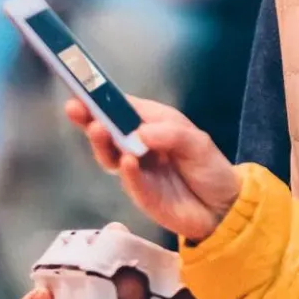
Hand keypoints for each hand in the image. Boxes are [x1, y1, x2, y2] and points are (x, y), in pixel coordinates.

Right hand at [69, 97, 239, 242]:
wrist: (223, 209)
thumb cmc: (209, 169)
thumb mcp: (198, 143)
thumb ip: (172, 134)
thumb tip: (141, 133)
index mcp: (151, 124)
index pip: (122, 108)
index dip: (102, 98)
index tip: (82, 89)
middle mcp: (138, 146)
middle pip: (108, 131)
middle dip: (90, 118)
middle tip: (76, 108)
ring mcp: (137, 171)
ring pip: (111, 155)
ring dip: (102, 142)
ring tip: (97, 128)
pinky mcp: (142, 195)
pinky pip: (130, 181)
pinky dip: (127, 170)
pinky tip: (128, 161)